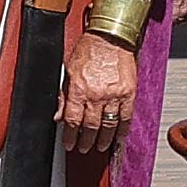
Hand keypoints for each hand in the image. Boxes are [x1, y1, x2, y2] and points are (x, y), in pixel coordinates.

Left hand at [59, 30, 137, 144]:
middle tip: (84, 149)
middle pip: (90, 127)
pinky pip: (126, 117)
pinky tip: (119, 137)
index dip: (70, 137)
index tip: (69, 144)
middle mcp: (96, 96)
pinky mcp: (128, 94)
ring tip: (100, 147)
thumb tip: (58, 115)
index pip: (73, 121)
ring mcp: (114, 96)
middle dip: (86, 141)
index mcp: (79, 90)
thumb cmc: (89, 49)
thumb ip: (63, 95)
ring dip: (104, 140)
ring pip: (108, 126)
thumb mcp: (68, 70)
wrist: (111, 37)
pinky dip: (123, 130)